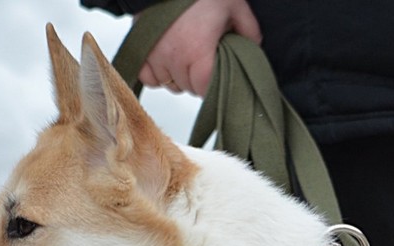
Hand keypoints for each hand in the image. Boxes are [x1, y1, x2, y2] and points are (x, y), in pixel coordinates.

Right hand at [138, 0, 261, 95]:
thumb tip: (253, 48)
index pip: (204, 88)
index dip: (212, 85)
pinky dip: (158, 74)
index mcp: (197, 51)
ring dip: (178, 77)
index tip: (216, 76)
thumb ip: (248, 30)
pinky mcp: (141, 53)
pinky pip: (149, 78)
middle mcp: (174, 58)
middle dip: (197, 79)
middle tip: (204, 60)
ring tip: (185, 57)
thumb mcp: (233, 6)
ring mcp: (155, 57)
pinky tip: (167, 62)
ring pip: (169, 84)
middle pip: (188, 87)